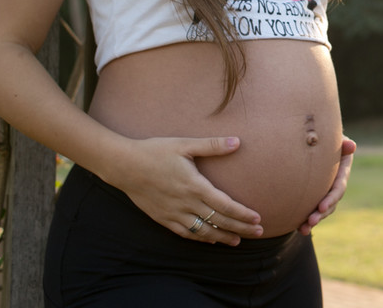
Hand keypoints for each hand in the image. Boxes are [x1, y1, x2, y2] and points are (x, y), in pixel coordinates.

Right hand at [100, 136, 263, 244]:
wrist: (124, 165)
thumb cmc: (155, 151)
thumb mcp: (184, 144)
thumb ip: (212, 145)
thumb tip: (238, 141)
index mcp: (194, 185)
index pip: (225, 205)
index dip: (243, 214)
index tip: (258, 219)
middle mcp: (186, 203)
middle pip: (218, 221)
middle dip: (241, 228)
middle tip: (259, 233)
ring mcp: (173, 213)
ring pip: (203, 231)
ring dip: (223, 237)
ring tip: (239, 241)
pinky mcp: (163, 218)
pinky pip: (185, 233)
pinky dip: (200, 238)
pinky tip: (210, 239)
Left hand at [299, 136, 355, 234]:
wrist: (312, 140)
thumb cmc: (324, 136)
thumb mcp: (334, 137)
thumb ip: (341, 142)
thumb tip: (351, 145)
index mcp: (342, 171)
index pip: (338, 187)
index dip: (331, 198)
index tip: (321, 207)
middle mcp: (335, 183)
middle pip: (331, 202)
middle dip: (321, 214)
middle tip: (310, 221)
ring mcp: (325, 190)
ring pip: (322, 209)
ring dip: (313, 220)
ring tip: (302, 230)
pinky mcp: (315, 194)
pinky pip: (312, 209)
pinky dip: (305, 219)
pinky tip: (296, 227)